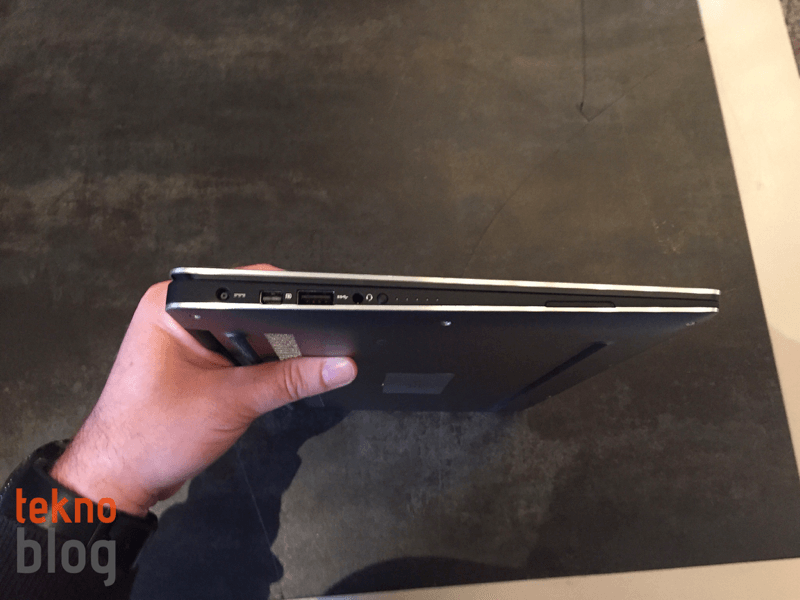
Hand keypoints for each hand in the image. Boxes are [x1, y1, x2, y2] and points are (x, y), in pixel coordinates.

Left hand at [50, 264, 356, 516]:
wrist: (117, 479)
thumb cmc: (148, 437)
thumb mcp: (232, 403)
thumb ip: (291, 380)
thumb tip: (337, 366)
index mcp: (172, 304)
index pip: (246, 284)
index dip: (288, 298)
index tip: (324, 314)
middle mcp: (178, 313)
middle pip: (251, 307)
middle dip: (281, 332)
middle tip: (310, 351)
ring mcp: (186, 338)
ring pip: (248, 332)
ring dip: (268, 353)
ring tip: (278, 374)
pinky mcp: (195, 360)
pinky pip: (238, 352)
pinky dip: (257, 367)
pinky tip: (262, 385)